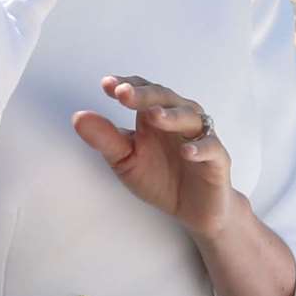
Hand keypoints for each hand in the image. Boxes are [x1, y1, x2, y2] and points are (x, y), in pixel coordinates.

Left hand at [71, 75, 233, 236]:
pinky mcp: (217, 160)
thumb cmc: (160, 178)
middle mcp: (178, 118)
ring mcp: (199, 136)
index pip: (141, 90)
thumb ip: (105, 139)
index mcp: (153, 115)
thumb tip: (78, 117)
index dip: (126, 85)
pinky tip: (186, 150)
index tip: (107, 85)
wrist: (195, 210)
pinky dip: (201, 147)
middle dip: (143, 94)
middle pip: (163, 97)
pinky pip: (212, 148)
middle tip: (124, 94)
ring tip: (153, 116)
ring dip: (171, 115)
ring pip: (190, 116)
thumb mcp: (125, 160)